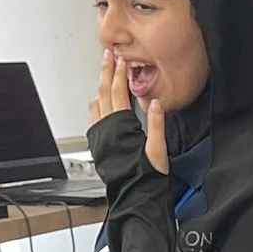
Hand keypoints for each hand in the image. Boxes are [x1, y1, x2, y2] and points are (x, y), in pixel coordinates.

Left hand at [88, 49, 167, 173]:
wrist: (134, 195)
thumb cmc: (146, 176)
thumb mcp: (158, 150)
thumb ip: (157, 124)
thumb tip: (156, 103)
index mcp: (122, 126)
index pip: (119, 92)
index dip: (120, 74)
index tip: (121, 60)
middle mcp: (107, 127)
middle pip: (104, 92)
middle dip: (106, 72)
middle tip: (108, 57)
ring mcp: (100, 134)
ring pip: (96, 102)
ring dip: (101, 86)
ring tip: (105, 75)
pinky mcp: (98, 142)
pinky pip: (94, 116)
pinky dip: (97, 103)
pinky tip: (101, 101)